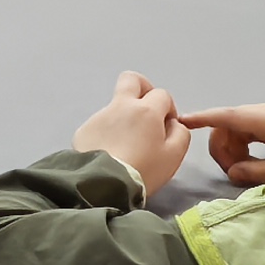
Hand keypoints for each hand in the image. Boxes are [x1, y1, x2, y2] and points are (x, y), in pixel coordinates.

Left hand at [71, 73, 192, 196]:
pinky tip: (111, 152)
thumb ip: (180, 133)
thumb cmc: (144, 170)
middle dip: (143, 89)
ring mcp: (99, 116)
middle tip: (147, 110)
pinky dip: (108, 133)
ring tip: (127, 145)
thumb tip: (173, 123)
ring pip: (115, 106)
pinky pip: (100, 125)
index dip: (168, 108)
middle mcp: (121, 106)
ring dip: (124, 118)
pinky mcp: (84, 129)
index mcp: (146, 110)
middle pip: (131, 79)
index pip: (162, 94)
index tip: (166, 126)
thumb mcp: (174, 155)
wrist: (105, 184)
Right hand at [185, 101, 264, 185]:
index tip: (181, 121)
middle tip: (233, 171)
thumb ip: (258, 172)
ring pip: (239, 127)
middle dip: (222, 145)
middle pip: (229, 123)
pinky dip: (245, 144)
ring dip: (234, 147)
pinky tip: (254, 161)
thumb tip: (231, 171)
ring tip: (245, 170)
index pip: (227, 116)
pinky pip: (252, 129)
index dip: (202, 119)